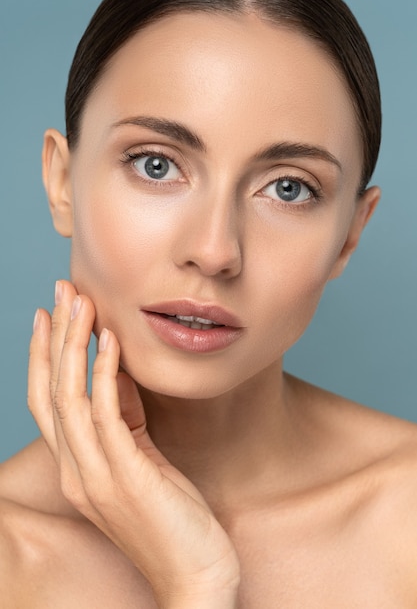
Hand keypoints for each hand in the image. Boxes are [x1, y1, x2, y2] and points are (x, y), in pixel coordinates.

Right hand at [28, 280, 239, 606]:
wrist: (196, 578)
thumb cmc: (173, 519)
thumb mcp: (143, 461)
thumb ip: (125, 421)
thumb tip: (119, 372)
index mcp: (78, 469)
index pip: (47, 403)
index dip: (44, 357)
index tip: (51, 315)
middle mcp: (76, 472)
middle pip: (48, 393)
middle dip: (53, 338)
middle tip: (62, 291)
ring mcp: (96, 477)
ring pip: (68, 398)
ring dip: (73, 345)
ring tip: (81, 302)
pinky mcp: (124, 478)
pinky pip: (106, 416)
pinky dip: (105, 373)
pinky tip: (111, 341)